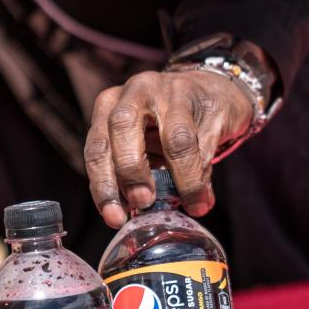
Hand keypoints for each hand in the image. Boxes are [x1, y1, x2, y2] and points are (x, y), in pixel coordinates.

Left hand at [84, 70, 252, 226]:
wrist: (211, 92)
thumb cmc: (166, 127)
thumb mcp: (140, 147)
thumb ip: (129, 175)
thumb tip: (127, 215)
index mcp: (110, 105)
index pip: (97, 145)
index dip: (102, 184)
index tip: (113, 217)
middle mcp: (136, 91)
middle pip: (122, 126)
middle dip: (129, 170)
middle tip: (142, 202)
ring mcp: (172, 91)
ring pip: (173, 137)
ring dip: (179, 176)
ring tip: (187, 203)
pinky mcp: (204, 99)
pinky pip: (204, 142)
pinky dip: (202, 175)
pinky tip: (203, 198)